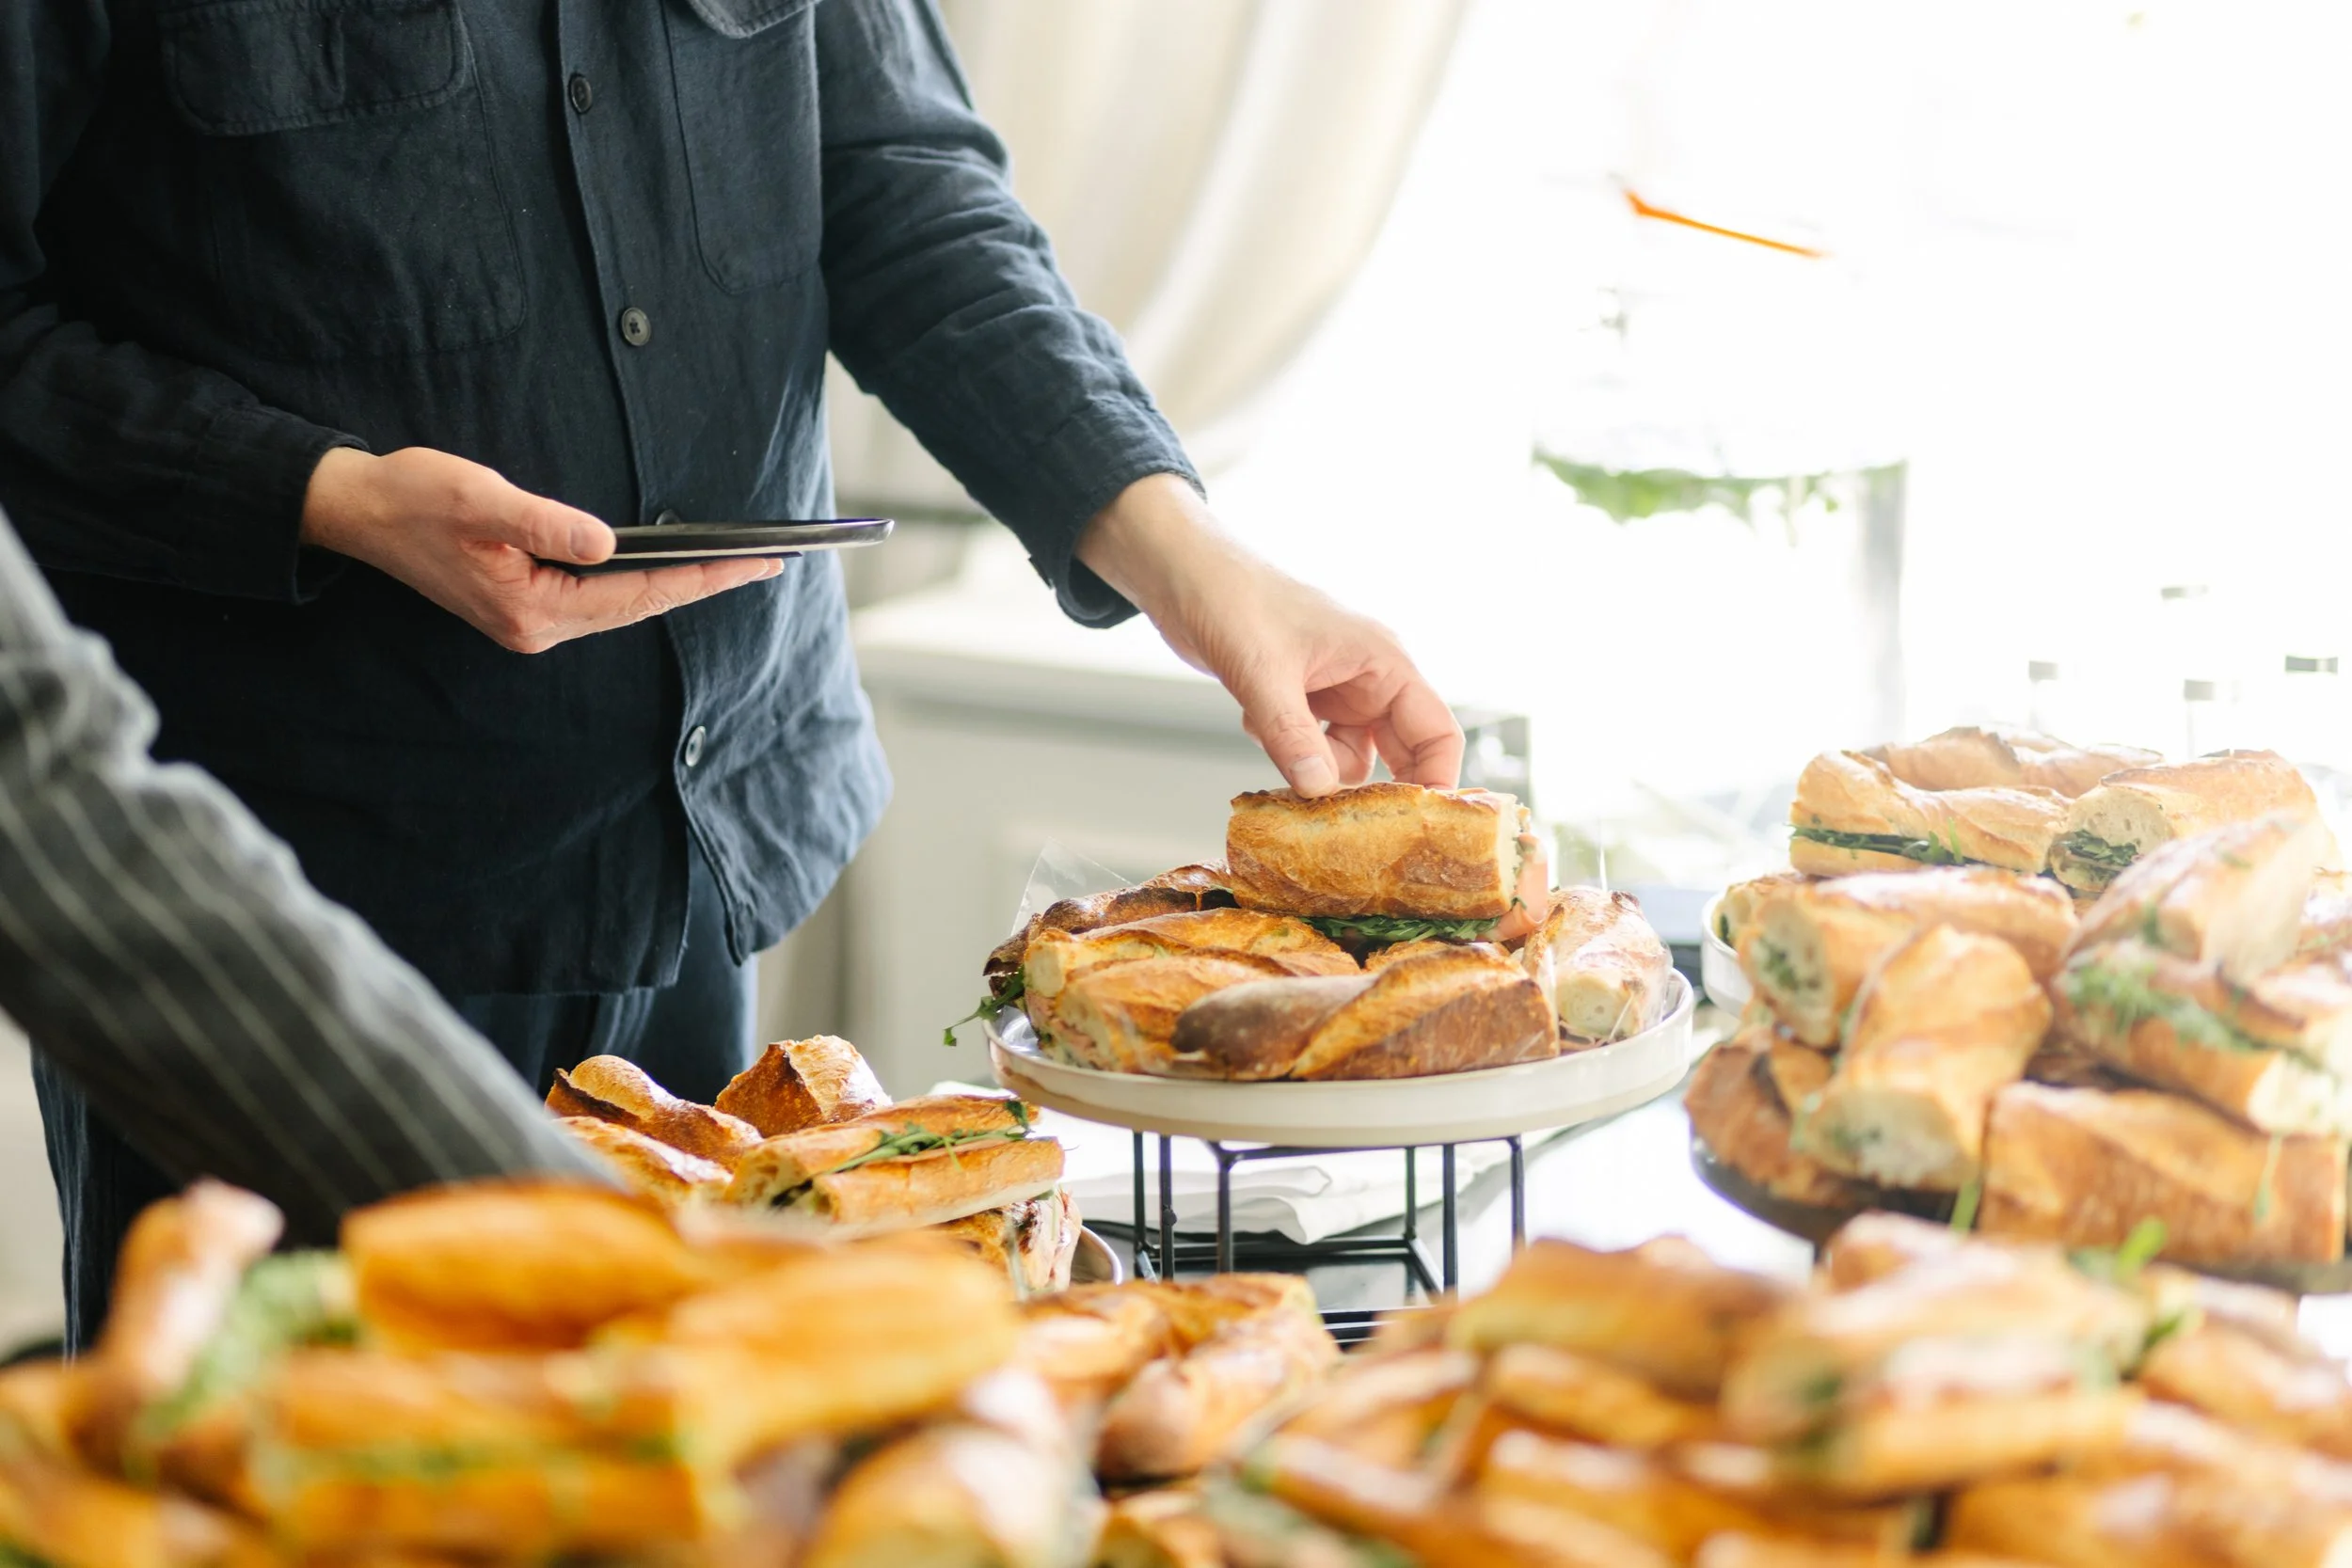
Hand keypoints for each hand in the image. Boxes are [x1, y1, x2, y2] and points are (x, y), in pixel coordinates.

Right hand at [300, 447, 780, 653]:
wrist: (357, 510)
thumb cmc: (413, 498)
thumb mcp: (479, 499)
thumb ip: (544, 521)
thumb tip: (606, 542)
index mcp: (531, 608)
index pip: (638, 593)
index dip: (701, 578)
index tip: (753, 565)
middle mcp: (537, 626)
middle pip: (639, 606)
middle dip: (702, 585)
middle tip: (765, 564)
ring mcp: (530, 620)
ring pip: (622, 606)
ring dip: (675, 586)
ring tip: (731, 568)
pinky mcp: (524, 604)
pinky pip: (599, 599)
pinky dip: (640, 583)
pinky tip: (668, 569)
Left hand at [1076, 474, 1462, 794]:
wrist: (1184, 576)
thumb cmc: (1232, 600)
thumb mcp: (1262, 672)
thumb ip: (1292, 734)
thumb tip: (1319, 791)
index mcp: (1383, 661)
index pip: (1437, 731)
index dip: (1436, 780)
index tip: (1418, 827)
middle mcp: (1368, 679)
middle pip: (1399, 752)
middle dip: (1373, 788)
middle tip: (1348, 826)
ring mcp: (1336, 691)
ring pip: (1349, 758)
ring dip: (1315, 768)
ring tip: (1275, 742)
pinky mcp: (1302, 700)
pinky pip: (1311, 749)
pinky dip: (1287, 750)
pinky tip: (1254, 721)